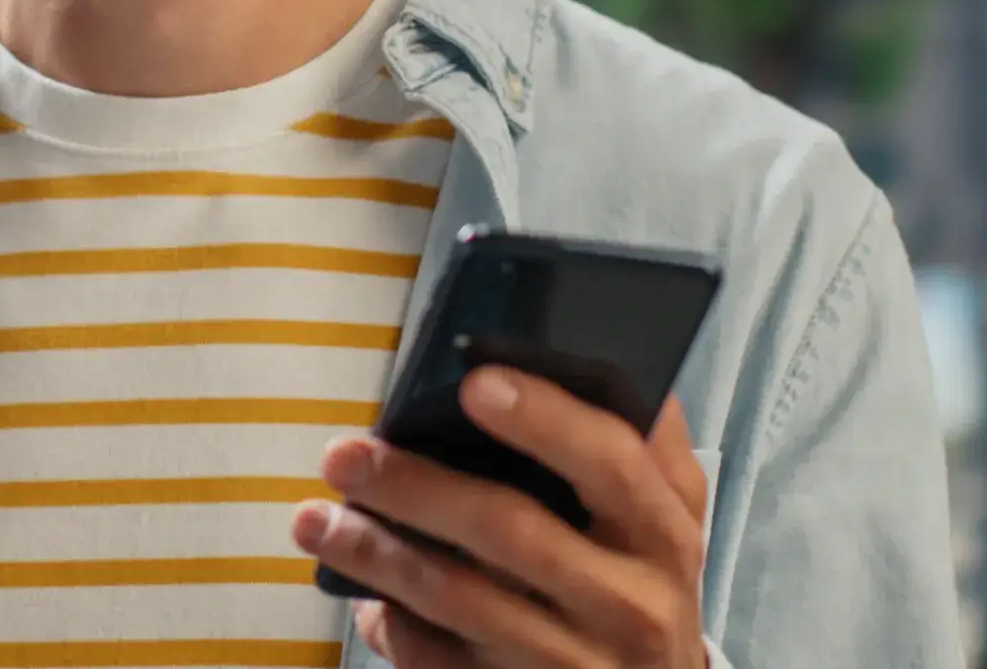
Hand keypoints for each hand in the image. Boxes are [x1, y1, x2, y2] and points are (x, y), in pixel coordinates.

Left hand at [290, 373, 709, 668]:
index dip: (544, 417)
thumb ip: (641, 440)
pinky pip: (444, 663)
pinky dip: (395, 626)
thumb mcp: (668, 516)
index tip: (475, 381)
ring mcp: (578, 659)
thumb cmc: (646, 585)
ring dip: (377, 555)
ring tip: (319, 520)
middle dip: (417, 487)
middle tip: (347, 455)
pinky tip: (363, 598)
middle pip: (511, 530)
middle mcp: (630, 600)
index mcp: (662, 530)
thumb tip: (578, 349)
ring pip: (461, 598)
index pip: (607, 461)